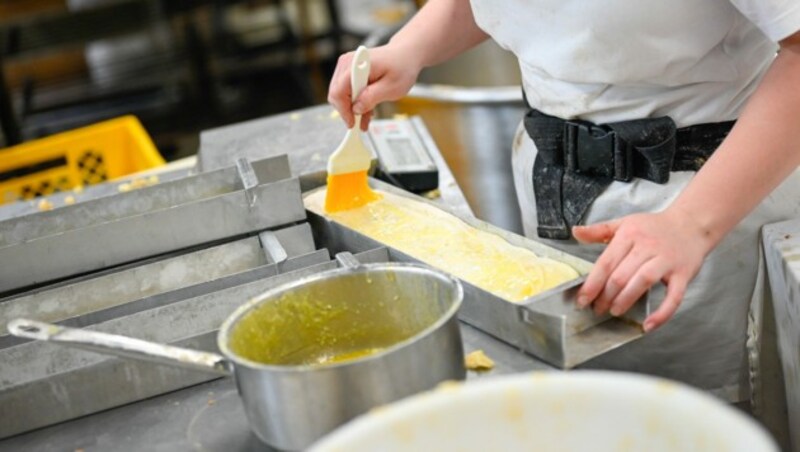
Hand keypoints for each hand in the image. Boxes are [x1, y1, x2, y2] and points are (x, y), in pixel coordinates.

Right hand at [327, 44, 421, 130]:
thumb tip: (356, 109)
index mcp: (357, 65)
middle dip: (347, 110)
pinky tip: (366, 110)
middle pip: (336, 94)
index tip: (352, 123)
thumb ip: (371, 98)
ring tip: (366, 118)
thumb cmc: (402, 67)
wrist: (405, 55)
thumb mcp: (391, 87)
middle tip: (360, 122)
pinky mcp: (349, 71)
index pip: (338, 92)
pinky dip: (355, 102)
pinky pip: (346, 90)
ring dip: (352, 108)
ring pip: (340, 94)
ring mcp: (347, 66)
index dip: (344, 111)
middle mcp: (348, 63)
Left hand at [572, 207, 714, 331]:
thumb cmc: (654, 227)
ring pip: (642, 282)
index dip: (592, 284)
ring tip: (614, 311)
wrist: (691, 224)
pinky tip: (648, 325)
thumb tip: (576, 232)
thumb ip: (599, 230)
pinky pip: (673, 297)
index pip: (606, 263)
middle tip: (597, 309)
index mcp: (629, 235)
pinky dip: (662, 313)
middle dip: (605, 296)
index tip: (582, 299)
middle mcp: (647, 247)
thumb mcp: (624, 223)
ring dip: (625, 300)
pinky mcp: (683, 274)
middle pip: (621, 275)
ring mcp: (666, 261)